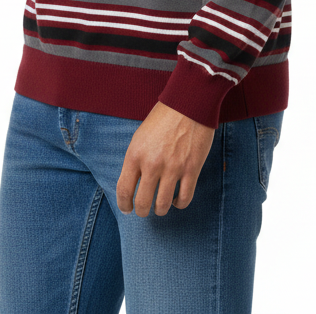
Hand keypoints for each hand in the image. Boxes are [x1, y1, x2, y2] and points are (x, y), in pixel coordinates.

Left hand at [116, 101, 215, 216]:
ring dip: (160, 210)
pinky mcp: (191, 169)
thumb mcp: (140, 136)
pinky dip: (179, 204)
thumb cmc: (163, 117)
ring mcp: (172, 168)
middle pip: (142, 203)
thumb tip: (134, 183)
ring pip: (162, 205)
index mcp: (135, 154)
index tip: (127, 209)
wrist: (189, 103)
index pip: (124, 190)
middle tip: (144, 210)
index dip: (124, 204)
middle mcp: (152, 164)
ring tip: (161, 206)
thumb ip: (136, 159)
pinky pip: (184, 199)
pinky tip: (176, 200)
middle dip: (142, 211)